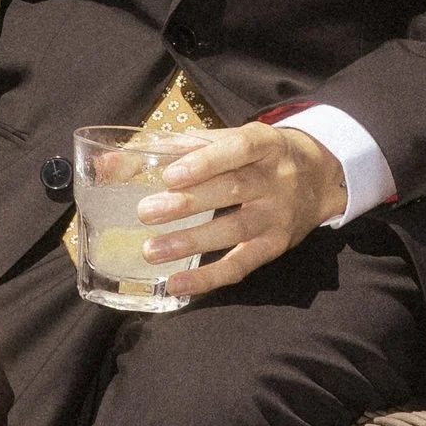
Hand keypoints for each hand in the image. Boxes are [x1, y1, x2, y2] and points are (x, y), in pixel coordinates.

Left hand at [140, 123, 346, 300]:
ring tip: (152, 251)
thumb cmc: (254, 155)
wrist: (318, 176)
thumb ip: (169, 149)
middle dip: (188, 203)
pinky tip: (177, 284)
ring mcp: (277, 215)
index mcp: (263, 144)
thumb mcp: (223, 140)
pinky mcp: (274, 246)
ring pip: (236, 229)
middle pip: (232, 190)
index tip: (170, 174)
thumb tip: (107, 163)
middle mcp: (275, 178)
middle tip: (146, 212)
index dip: (205, 162)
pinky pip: (241, 265)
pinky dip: (209, 278)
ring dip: (192, 242)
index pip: (237, 149)